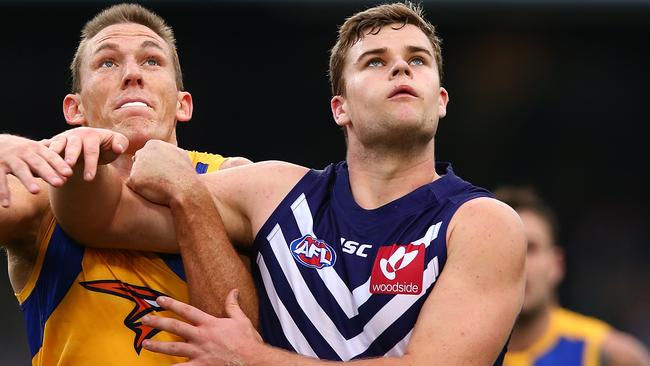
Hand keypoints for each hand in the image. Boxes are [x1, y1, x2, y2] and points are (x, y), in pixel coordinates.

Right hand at [0, 134, 72, 206]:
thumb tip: (67, 175)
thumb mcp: (35, 152)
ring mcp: (9, 159)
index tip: (69, 174)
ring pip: (20, 170)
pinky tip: (6, 205)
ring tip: (36, 191)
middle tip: (59, 183)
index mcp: (36, 148)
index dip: (59, 164)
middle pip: (37, 163)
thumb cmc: (21, 151)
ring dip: (28, 180)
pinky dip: (3, 192)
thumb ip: (50, 162)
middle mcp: (23, 152)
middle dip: (48, 173)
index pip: (50, 156)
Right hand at [42, 127, 127, 180]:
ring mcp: (63, 138)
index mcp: (92, 134)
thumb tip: (118, 148)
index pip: (92, 150)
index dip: (91, 164)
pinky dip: (42, 156)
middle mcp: (76, 134)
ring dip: (54, 157)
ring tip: (51, 169)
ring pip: (57, 146)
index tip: (89, 179)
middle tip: (68, 170)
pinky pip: (46, 149)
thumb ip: (121, 144)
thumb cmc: (107, 147)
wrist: (93, 145)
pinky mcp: (54, 143)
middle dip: (71, 157)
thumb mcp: (117, 144)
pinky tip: (37, 167)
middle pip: (73, 146)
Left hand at [126, 140, 197, 205]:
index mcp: (153, 144)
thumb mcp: (179, 153)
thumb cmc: (185, 173)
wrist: (186, 188)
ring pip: (136, 174)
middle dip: (146, 171)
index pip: (146, 154)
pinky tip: (155, 191)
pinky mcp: (133, 179)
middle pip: (138, 162)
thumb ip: (167, 150)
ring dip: (144, 180)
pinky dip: (142, 190)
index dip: (155, 165)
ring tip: (159, 185)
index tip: (163, 172)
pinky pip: (134, 186)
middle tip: (160, 179)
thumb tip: (164, 150)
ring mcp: (136, 165)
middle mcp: (142, 152)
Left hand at [141, 289, 262, 365]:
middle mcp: (201, 337)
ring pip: (173, 348)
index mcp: (210, 324)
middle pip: (175, 327)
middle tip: (145, 319)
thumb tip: (234, 290)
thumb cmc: (247, 341)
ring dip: (158, 345)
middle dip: (158, 323)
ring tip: (144, 344)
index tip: (159, 300)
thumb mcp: (241, 319)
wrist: (253, 361)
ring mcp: (199, 353)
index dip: (172, 304)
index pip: (187, 310)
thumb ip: (233, 304)